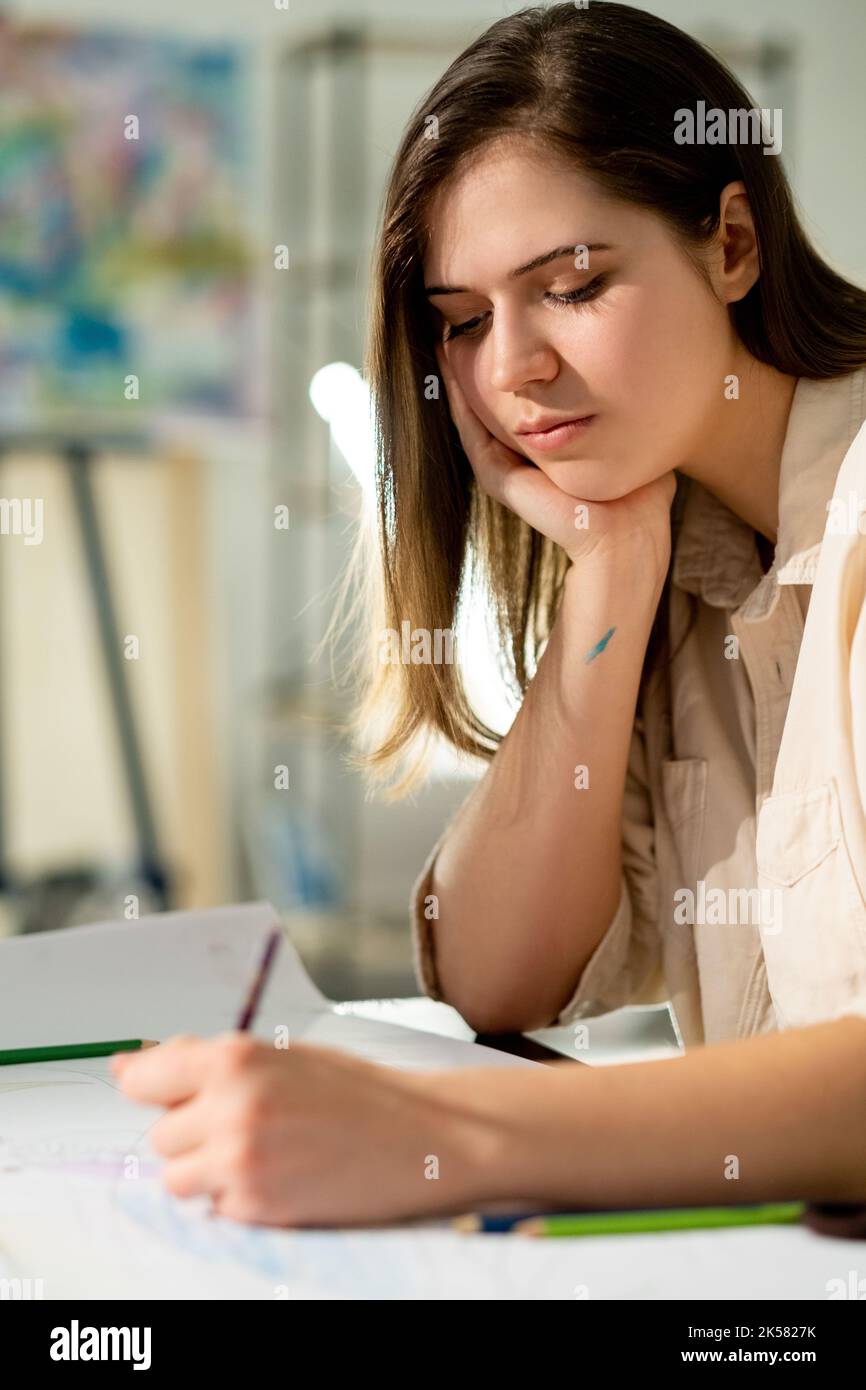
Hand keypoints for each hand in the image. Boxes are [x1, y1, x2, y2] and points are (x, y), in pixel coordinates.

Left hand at [112, 1033, 496, 1226]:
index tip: (159, 1095)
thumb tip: (129, 1066)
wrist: (423, 1137)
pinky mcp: (256, 1206)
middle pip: (160, 1135)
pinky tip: (283, 1179)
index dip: (152, 1090)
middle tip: (249, 1126)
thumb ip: (209, 1062)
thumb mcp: (282, 1056)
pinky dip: (238, 1199)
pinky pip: (214, 1208)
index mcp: (234, 1057)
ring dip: (207, 1172)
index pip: (144, 1078)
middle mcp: (230, 1106)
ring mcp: (240, 1160)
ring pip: (177, 1177)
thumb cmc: (356, 1092)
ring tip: (263, 1155)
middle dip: (193, 1134)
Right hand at [435, 342, 675, 579]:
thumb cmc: (641, 497)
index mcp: (550, 453)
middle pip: (494, 408)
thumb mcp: (629, 440)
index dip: (515, 373)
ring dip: (459, 380)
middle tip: (463, 328)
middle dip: (479, 369)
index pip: (527, 406)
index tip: (510, 333)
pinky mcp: (501, 479)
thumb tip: (641, 375)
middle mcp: (524, 460)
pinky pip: (471, 433)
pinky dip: (458, 403)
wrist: (627, 538)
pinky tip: (450, 370)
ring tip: (446, 339)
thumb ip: (621, 413)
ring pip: (474, 417)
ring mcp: (508, 471)